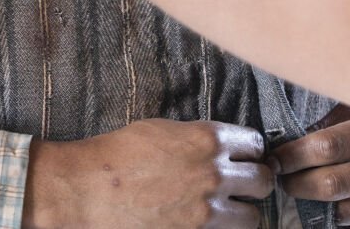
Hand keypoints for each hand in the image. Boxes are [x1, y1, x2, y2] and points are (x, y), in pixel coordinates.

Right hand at [24, 118, 273, 227]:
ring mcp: (205, 211)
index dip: (252, 153)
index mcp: (208, 139)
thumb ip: (199, 139)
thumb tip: (223, 147)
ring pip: (253, 217)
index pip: (256, 146)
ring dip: (244, 213)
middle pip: (263, 182)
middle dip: (256, 183)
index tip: (247, 159)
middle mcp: (214, 175)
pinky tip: (211, 225)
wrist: (86, 190)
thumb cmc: (118, 155)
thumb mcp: (163, 130)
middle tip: (245, 186)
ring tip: (232, 211)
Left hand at [272, 106, 349, 226]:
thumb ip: (341, 114)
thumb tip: (294, 132)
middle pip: (332, 185)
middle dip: (297, 184)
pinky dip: (339, 223)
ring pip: (344, 214)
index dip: (293, 155)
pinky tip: (328, 209)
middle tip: (282, 179)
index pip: (328, 146)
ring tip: (300, 194)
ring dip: (313, 208)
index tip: (275, 157)